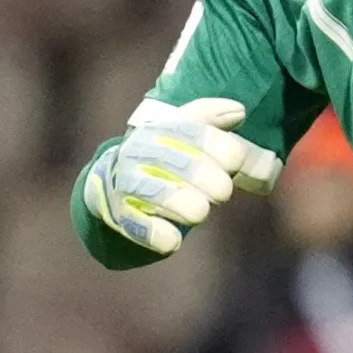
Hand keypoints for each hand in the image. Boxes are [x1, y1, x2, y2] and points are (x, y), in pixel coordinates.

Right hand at [83, 97, 283, 254]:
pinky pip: (139, 225)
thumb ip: (216, 122)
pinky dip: (159, 234)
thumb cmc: (169, 154)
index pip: (194, 131)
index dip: (221, 146)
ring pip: (160, 194)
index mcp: (162, 126)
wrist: (114, 181)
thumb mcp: (189, 133)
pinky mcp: (120, 213)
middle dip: (212, 182)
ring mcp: (127, 181)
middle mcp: (140, 150)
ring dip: (189, 207)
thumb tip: (238, 112)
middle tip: (223, 192)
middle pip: (182, 164)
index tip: (237, 161)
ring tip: (200, 212)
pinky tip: (173, 240)